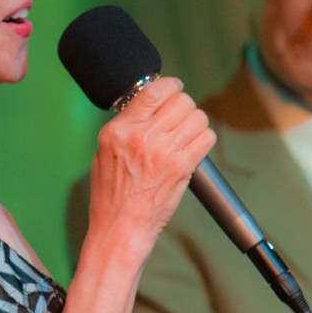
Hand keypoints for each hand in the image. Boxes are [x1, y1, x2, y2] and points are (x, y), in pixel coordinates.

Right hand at [88, 77, 214, 245]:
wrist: (120, 227)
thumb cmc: (111, 195)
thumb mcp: (104, 152)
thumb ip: (125, 127)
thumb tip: (148, 105)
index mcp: (120, 130)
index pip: (153, 90)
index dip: (171, 85)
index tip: (175, 88)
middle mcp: (142, 136)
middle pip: (180, 100)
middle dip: (185, 106)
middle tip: (181, 118)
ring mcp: (163, 152)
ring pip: (197, 117)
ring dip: (196, 123)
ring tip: (187, 135)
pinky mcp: (181, 168)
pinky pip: (206, 138)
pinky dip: (204, 140)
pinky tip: (194, 149)